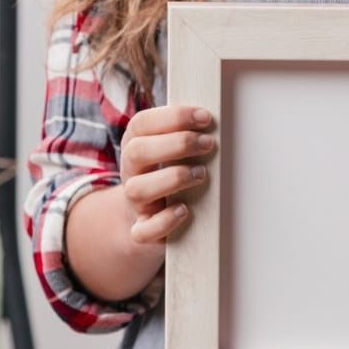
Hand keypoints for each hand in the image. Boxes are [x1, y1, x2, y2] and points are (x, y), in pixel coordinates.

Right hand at [119, 104, 217, 245]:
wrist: (148, 221)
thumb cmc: (170, 176)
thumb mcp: (173, 153)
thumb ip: (187, 136)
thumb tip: (218, 123)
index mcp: (136, 145)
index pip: (142, 123)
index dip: (173, 117)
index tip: (205, 117)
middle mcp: (131, 172)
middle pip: (137, 152)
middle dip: (176, 144)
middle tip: (208, 144)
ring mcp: (135, 203)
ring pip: (137, 190)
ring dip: (172, 179)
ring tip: (201, 174)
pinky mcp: (142, 231)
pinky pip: (143, 230)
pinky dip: (165, 220)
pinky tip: (185, 210)